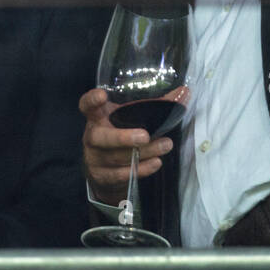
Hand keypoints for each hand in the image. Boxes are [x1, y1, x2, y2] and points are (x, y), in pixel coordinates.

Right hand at [79, 87, 174, 205]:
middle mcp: (92, 137)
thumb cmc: (120, 134)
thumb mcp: (129, 118)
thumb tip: (183, 93)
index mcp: (96, 118)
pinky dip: (141, 169)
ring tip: (165, 145)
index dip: (91, 100)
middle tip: (145, 135)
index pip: (86, 106)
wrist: (104, 172)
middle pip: (99, 137)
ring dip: (143, 152)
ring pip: (116, 157)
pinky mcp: (103, 177)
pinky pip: (122, 174)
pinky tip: (156, 162)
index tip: (102, 94)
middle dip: (122, 137)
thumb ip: (153, 105)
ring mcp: (95, 159)